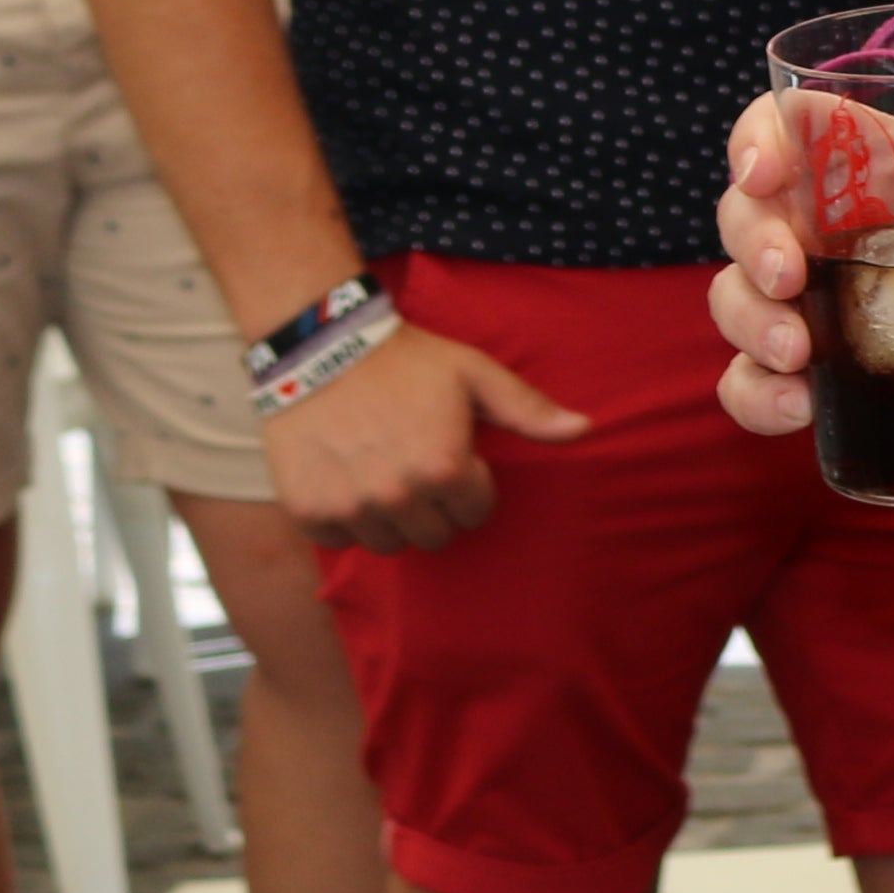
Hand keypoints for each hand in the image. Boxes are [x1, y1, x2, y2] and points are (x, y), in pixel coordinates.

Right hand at [264, 318, 589, 550]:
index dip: (469, 483)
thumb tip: (585, 429)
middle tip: (418, 467)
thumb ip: (529, 409)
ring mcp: (350, 508)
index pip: (474, 512)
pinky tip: (348, 481)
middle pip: (434, 536)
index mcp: (445, 469)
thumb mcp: (475, 374)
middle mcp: (398, 497)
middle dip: (435, 507)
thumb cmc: (408, 360)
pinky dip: (345, 520)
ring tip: (383, 472)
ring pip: (388, 543)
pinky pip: (340, 541)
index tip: (453, 456)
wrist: (320, 349)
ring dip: (391, 517)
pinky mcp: (308, 512)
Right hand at [711, 90, 893, 440]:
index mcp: (887, 168)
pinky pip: (754, 383)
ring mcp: (831, 306)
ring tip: (798, 359)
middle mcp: (842, 230)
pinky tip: (795, 411)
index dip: (756, 138)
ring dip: (747, 323)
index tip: (764, 172)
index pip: (793, 127)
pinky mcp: (837, 378)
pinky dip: (754, 396)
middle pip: (748, 215)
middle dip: (751, 244)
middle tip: (791, 280)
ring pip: (738, 299)